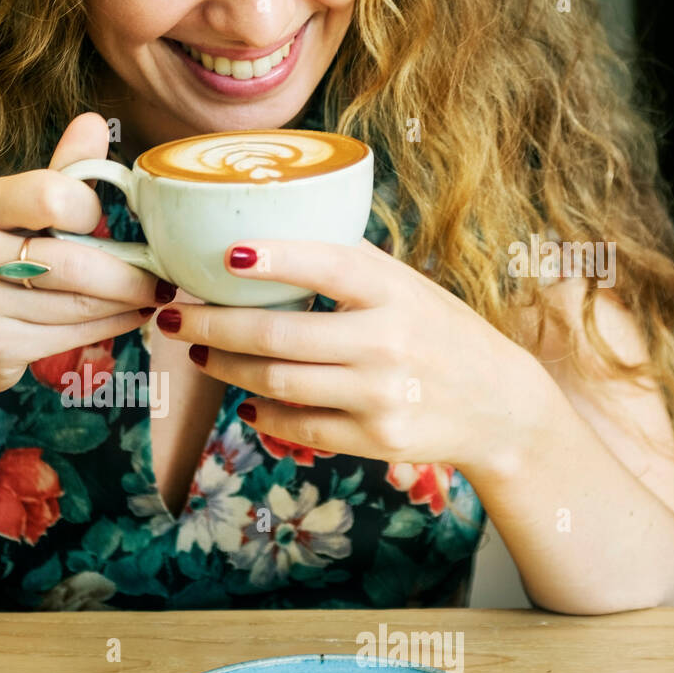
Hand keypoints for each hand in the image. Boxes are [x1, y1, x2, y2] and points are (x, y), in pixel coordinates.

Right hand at [0, 112, 173, 401]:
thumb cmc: (2, 264)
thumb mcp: (22, 213)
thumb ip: (61, 172)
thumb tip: (93, 122)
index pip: (50, 197)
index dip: (90, 210)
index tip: (107, 221)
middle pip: (72, 263)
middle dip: (128, 274)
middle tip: (162, 277)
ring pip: (77, 304)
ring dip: (128, 302)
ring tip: (154, 295)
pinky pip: (70, 334)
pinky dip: (113, 326)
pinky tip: (132, 317)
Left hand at [155, 238, 543, 473]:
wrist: (500, 406)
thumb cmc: (439, 332)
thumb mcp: (408, 286)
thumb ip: (348, 263)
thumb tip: (267, 232)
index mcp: (395, 291)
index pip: (329, 265)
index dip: (276, 258)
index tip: (226, 253)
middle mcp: (388, 341)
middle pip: (280, 333)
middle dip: (213, 324)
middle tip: (173, 315)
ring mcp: (381, 395)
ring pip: (278, 382)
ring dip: (225, 367)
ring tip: (198, 352)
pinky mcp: (376, 440)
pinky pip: (298, 427)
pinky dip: (261, 414)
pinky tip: (243, 401)